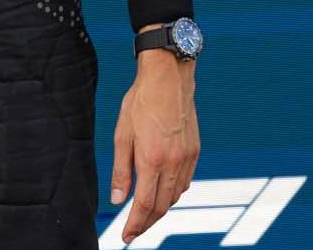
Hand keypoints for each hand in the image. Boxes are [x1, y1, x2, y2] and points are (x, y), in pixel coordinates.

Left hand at [111, 36, 199, 242]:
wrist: (169, 80)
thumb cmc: (140, 103)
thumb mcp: (122, 135)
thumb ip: (120, 170)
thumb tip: (117, 200)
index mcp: (152, 160)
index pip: (145, 205)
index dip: (135, 225)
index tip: (126, 237)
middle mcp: (174, 163)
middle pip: (163, 207)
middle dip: (147, 223)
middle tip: (133, 231)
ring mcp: (188, 159)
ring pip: (176, 197)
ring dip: (161, 210)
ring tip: (144, 215)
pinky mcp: (195, 152)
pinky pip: (185, 183)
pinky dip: (173, 193)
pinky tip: (162, 192)